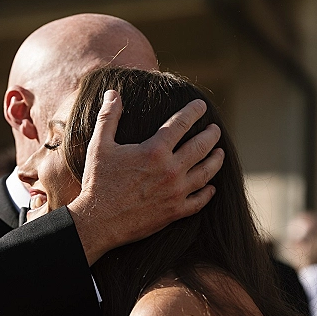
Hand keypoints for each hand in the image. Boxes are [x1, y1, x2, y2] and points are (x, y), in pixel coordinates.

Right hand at [68, 90, 223, 264]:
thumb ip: (108, 117)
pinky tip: (211, 187)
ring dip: (216, 160)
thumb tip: (112, 92)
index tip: (201, 106)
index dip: (194, 111)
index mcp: (155, 150)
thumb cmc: (97, 183)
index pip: (182, 123)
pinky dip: (208, 193)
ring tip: (219, 153)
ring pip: (206, 173)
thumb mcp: (99, 147)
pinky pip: (199, 201)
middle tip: (214, 130)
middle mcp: (170, 170)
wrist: (98, 223)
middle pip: (201, 146)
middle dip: (211, 135)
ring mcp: (175, 193)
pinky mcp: (174, 212)